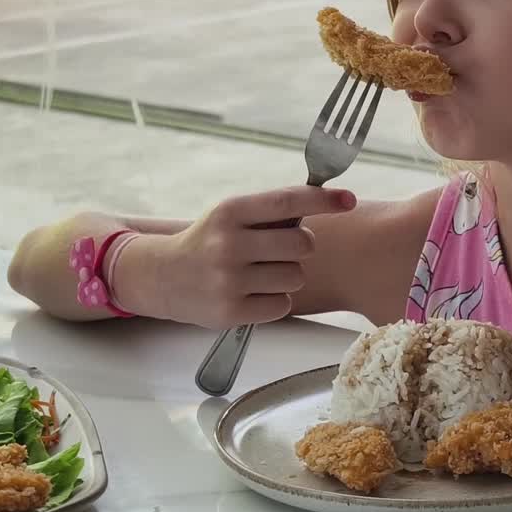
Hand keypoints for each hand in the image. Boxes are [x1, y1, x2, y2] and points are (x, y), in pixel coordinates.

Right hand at [119, 186, 355, 328]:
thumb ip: (273, 210)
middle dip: (301, 247)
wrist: (163, 276)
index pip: (287, 201)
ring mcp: (229, 280)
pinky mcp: (231, 312)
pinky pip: (282, 304)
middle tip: (281, 249)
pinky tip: (251, 293)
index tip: (349, 199)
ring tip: (260, 272)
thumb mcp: (231, 215)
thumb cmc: (211, 241)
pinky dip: (275, 300)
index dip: (323, 199)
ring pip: (296, 276)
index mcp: (230, 211)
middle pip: (302, 244)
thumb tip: (333, 199)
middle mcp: (228, 244)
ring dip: (288, 275)